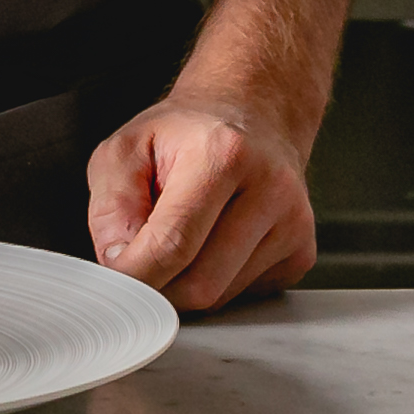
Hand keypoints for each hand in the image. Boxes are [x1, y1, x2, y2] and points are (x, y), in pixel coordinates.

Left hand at [88, 86, 318, 312]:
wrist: (251, 115)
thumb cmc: (187, 135)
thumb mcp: (126, 148)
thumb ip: (112, 206)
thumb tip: (119, 261)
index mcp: (223, 154)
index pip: (172, 244)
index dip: (134, 274)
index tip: (115, 277)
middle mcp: (269, 188)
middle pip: (200, 284)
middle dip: (159, 286)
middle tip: (142, 257)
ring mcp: (293, 224)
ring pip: (220, 297)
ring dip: (186, 283)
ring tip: (184, 235)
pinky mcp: (301, 252)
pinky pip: (243, 297)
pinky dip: (215, 282)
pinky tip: (214, 243)